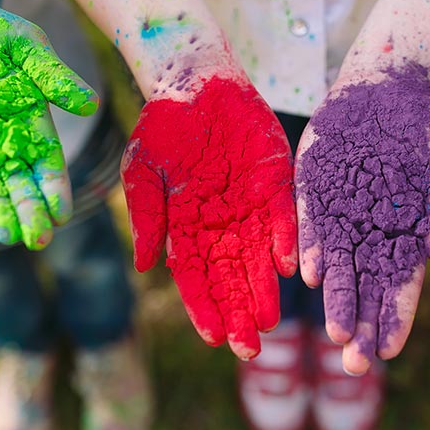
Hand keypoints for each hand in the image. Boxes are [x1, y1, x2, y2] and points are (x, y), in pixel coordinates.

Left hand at [0, 4, 98, 249]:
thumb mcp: (27, 45)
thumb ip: (53, 76)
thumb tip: (90, 105)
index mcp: (30, 121)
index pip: (46, 160)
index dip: (55, 187)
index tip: (63, 213)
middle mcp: (0, 140)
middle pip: (17, 181)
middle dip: (27, 210)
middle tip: (38, 239)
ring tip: (6, 235)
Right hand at [121, 71, 296, 358]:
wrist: (194, 82)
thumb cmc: (162, 127)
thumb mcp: (142, 171)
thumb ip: (145, 216)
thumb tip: (144, 265)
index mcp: (186, 225)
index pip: (195, 276)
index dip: (204, 307)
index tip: (213, 337)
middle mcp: (220, 223)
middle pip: (230, 276)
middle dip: (238, 312)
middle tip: (249, 347)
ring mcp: (250, 205)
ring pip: (258, 257)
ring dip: (263, 289)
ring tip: (270, 321)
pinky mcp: (276, 182)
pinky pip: (283, 217)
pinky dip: (285, 240)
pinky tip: (288, 267)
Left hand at [296, 63, 429, 375]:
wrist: (385, 91)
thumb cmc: (422, 133)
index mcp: (400, 237)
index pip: (398, 289)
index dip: (394, 320)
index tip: (389, 351)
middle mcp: (368, 235)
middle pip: (364, 289)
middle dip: (360, 325)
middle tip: (355, 363)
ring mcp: (339, 216)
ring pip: (335, 267)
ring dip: (335, 299)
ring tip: (333, 335)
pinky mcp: (313, 192)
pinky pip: (310, 225)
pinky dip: (311, 247)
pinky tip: (309, 273)